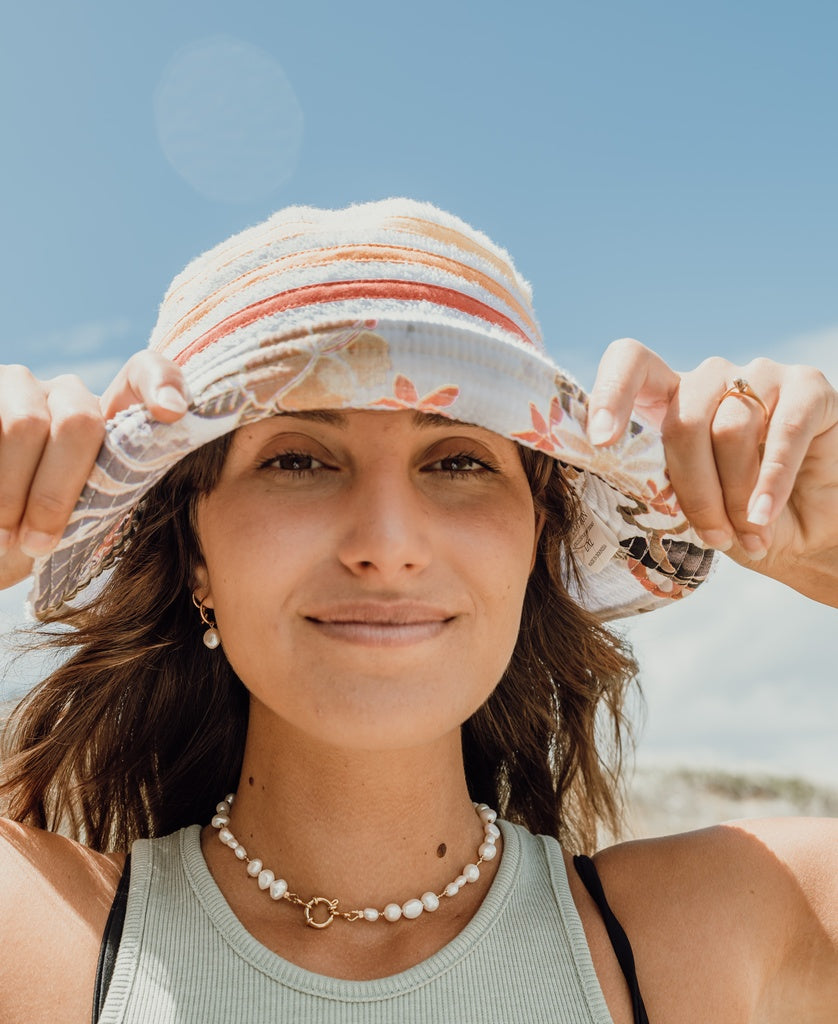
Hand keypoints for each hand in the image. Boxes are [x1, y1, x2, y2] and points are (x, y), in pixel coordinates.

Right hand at [0, 352, 188, 590]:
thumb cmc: (47, 532)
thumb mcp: (94, 517)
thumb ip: (124, 492)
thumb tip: (161, 480)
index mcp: (107, 415)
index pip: (146, 374)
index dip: (163, 383)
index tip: (174, 412)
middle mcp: (66, 391)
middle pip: (78, 421)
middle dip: (56, 492)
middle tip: (39, 543)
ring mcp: (17, 386)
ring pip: (24, 425)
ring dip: (12, 492)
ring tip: (4, 538)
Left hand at [588, 339, 837, 605]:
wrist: (812, 536)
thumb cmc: (738, 520)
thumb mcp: (689, 509)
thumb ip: (655, 487)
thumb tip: (609, 483)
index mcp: (669, 400)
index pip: (630, 363)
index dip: (611, 393)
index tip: (600, 441)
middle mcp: (710, 380)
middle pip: (684, 418)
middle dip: (694, 487)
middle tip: (712, 537)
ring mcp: (759, 375)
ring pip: (731, 428)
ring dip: (736, 494)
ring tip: (748, 536)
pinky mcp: (808, 387)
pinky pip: (784, 429)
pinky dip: (771, 479)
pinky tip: (764, 514)